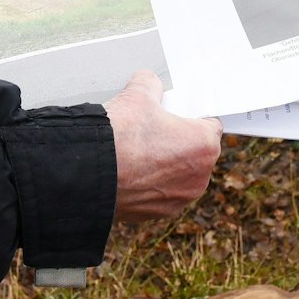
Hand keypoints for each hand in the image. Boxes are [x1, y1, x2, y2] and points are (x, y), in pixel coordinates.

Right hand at [104, 71, 220, 221]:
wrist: (87, 172)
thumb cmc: (118, 136)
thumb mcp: (137, 93)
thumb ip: (151, 85)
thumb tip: (148, 84)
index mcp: (203, 146)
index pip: (211, 126)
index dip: (192, 118)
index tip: (178, 116)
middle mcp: (198, 177)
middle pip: (196, 153)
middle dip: (178, 142)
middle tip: (153, 132)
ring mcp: (178, 199)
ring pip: (178, 175)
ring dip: (164, 166)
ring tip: (138, 153)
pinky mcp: (158, 214)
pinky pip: (160, 193)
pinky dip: (149, 184)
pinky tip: (130, 172)